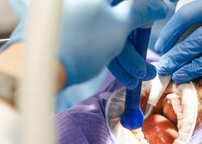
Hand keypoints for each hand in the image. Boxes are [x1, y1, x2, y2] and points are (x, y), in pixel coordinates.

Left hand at [2, 0, 167, 87]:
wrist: (39, 67)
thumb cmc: (80, 41)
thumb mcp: (118, 25)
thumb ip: (141, 11)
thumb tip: (161, 5)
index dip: (149, 7)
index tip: (162, 17)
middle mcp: (87, 2)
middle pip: (121, 15)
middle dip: (138, 44)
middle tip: (150, 61)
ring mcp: (77, 15)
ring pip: (110, 31)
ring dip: (128, 56)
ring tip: (139, 78)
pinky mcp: (71, 32)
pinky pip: (97, 40)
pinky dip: (111, 57)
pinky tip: (124, 75)